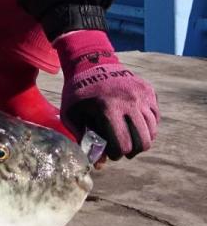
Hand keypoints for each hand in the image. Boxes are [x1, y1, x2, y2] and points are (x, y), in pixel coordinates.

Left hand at [54, 30, 158, 160]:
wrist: (90, 61)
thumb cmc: (78, 93)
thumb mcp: (70, 115)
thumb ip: (82, 139)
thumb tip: (100, 163)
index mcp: (109, 108)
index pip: (123, 144)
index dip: (117, 154)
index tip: (111, 153)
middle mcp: (129, 101)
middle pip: (143, 140)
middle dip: (133, 151)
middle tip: (124, 150)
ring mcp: (142, 95)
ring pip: (152, 130)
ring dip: (143, 139)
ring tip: (131, 140)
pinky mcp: (149, 90)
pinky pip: (155, 116)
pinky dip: (149, 125)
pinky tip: (136, 125)